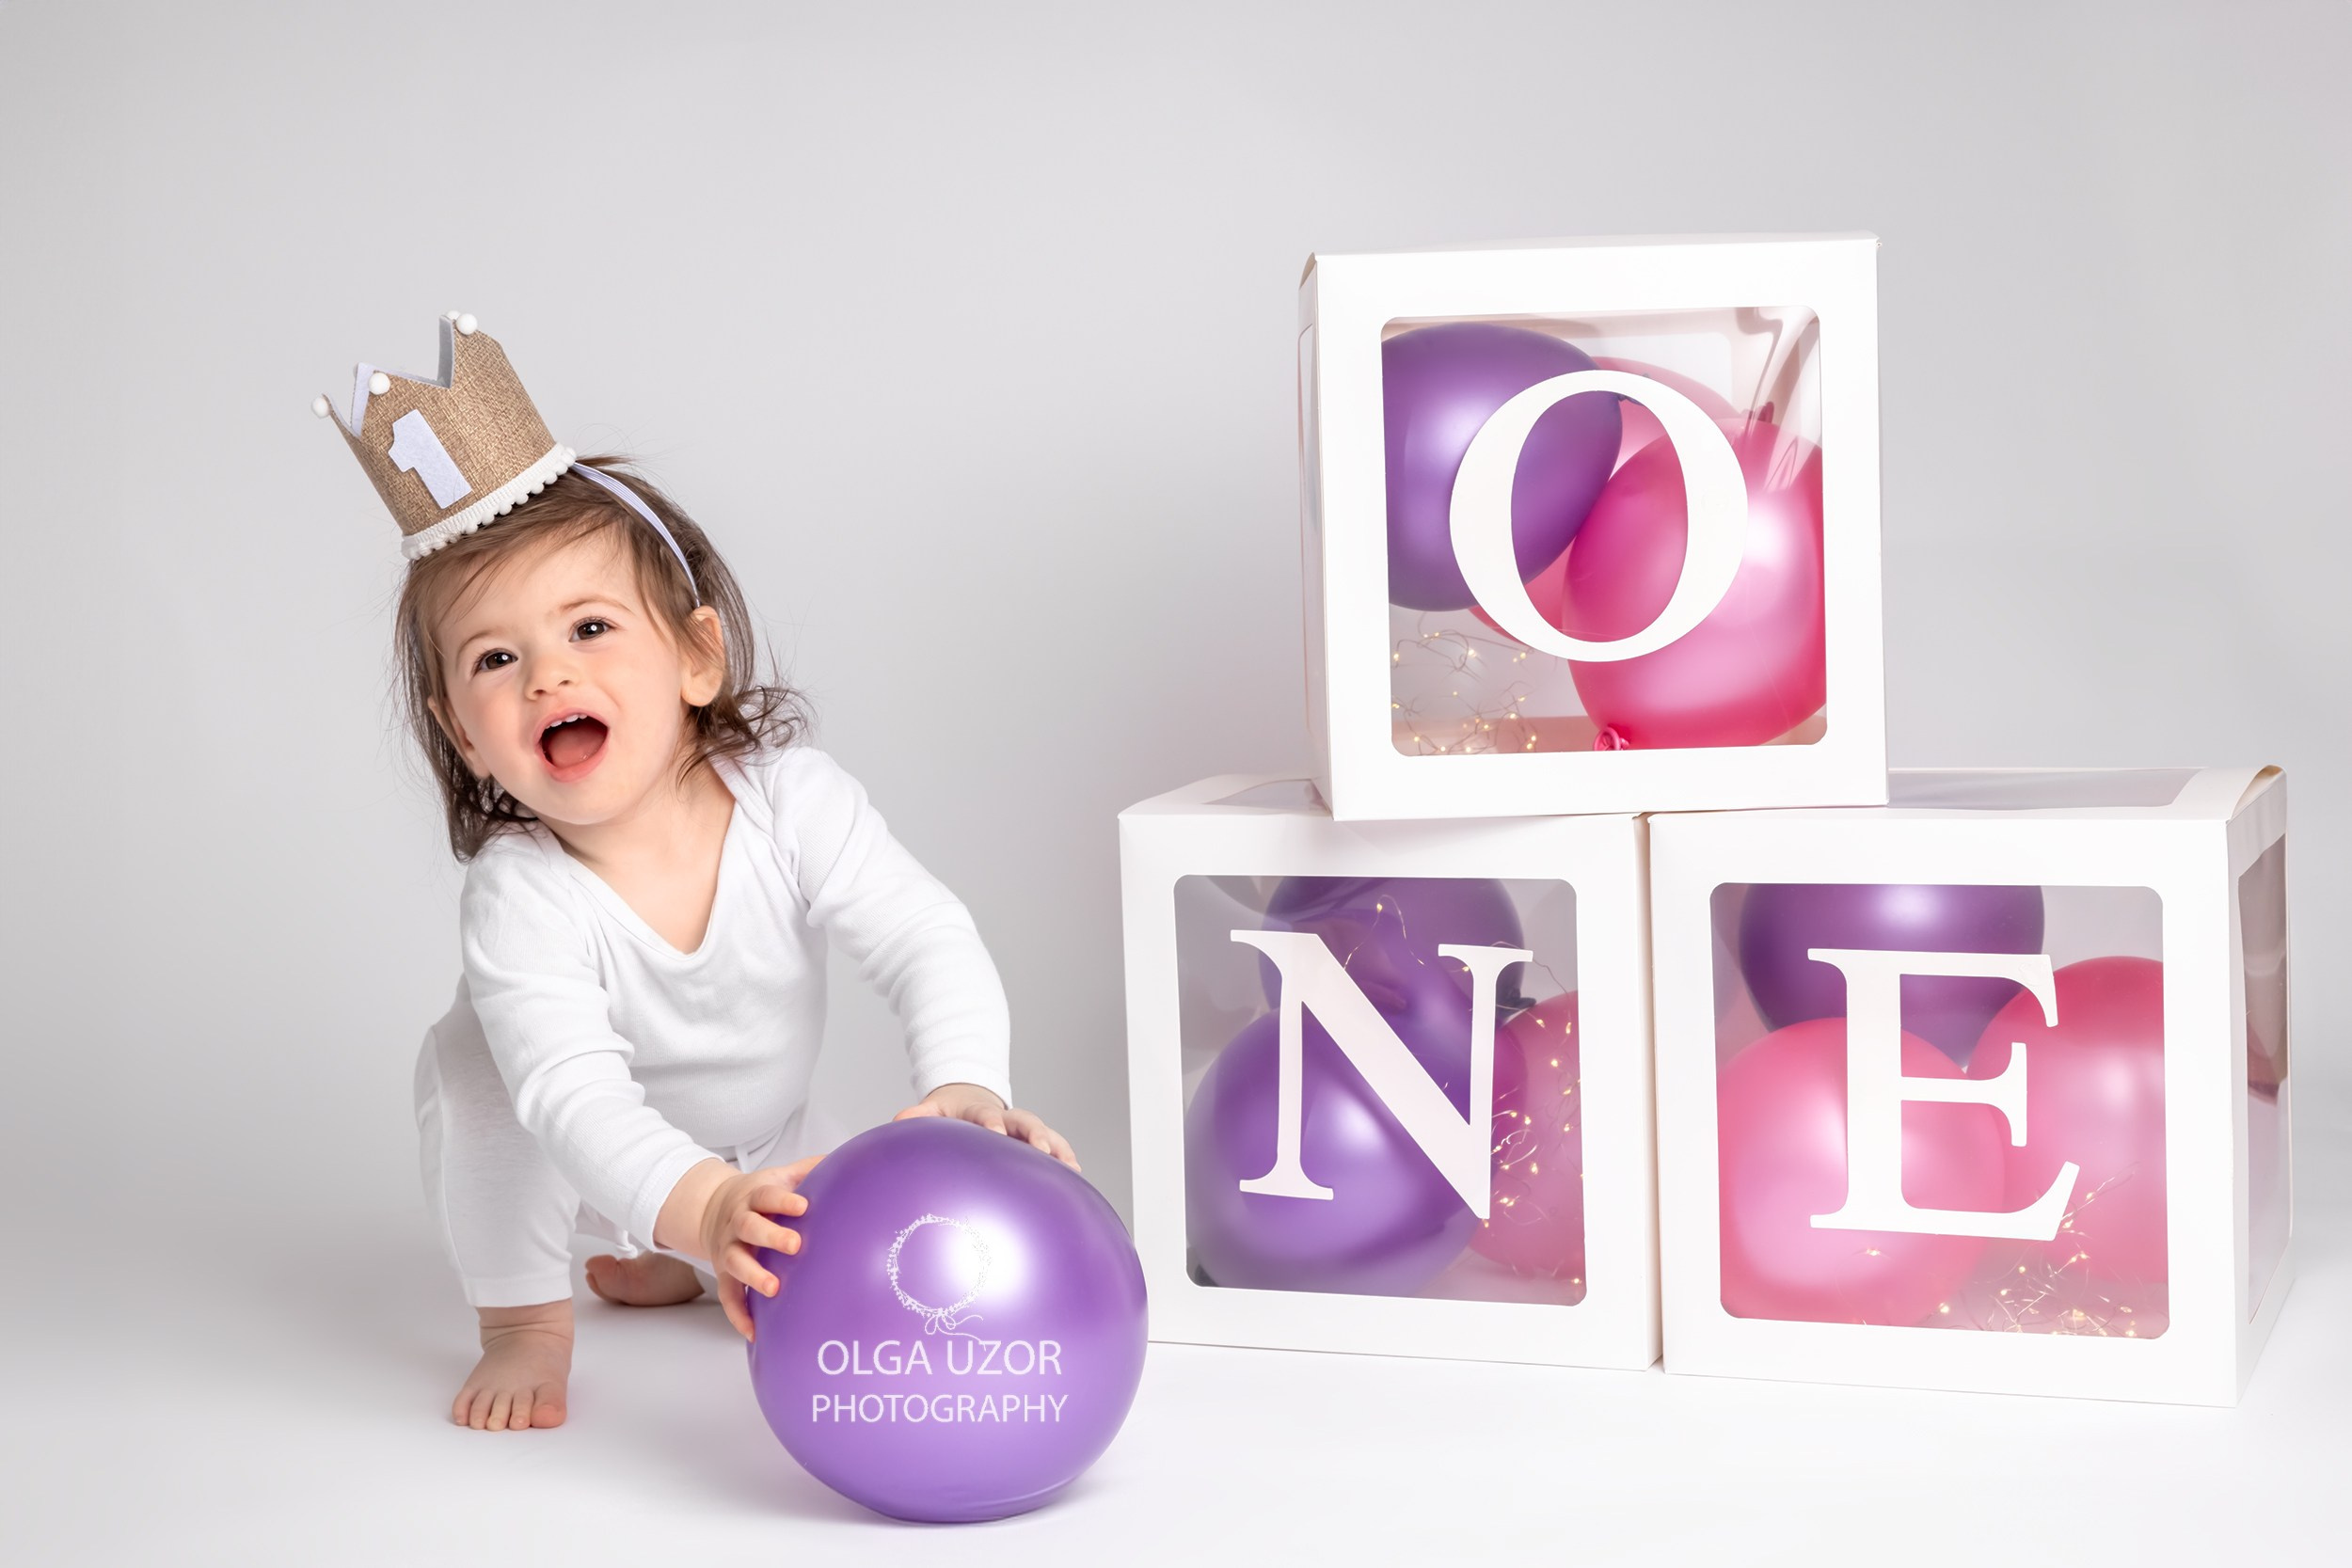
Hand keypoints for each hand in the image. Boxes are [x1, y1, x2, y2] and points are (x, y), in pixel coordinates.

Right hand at [654, 1154, 822, 1340]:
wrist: (712, 1207)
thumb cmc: (758, 1195)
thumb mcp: (780, 1176)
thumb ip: (810, 1169)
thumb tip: (848, 1159)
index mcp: (753, 1197)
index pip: (766, 1195)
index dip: (782, 1200)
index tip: (803, 1206)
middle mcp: (737, 1223)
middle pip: (749, 1227)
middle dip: (770, 1236)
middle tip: (794, 1246)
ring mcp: (728, 1249)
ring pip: (735, 1262)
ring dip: (752, 1275)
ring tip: (773, 1289)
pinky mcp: (723, 1274)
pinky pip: (727, 1296)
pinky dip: (738, 1314)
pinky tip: (754, 1331)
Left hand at [895, 1082, 1081, 1171]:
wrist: (971, 1101)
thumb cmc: (952, 1111)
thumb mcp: (934, 1109)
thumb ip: (920, 1115)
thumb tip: (899, 1121)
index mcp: (981, 1111)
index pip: (987, 1115)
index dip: (992, 1122)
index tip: (996, 1132)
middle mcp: (1008, 1118)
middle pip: (1026, 1121)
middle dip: (1036, 1134)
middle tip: (1043, 1150)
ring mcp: (1023, 1129)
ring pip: (1046, 1134)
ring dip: (1058, 1148)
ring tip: (1071, 1167)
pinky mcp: (1033, 1141)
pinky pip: (1054, 1147)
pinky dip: (1065, 1158)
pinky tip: (1075, 1175)